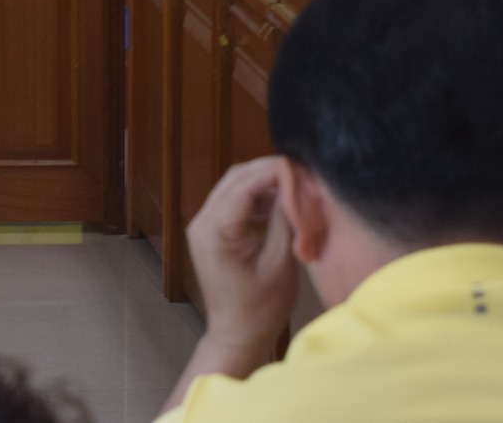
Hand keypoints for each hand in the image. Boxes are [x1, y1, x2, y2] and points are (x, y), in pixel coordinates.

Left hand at [183, 156, 299, 367]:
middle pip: (235, 179)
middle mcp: (201, 223)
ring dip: (261, 182)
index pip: (245, 185)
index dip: (274, 171)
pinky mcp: (208, 231)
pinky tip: (277, 204)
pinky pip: (230, 201)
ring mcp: (201, 226)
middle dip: (268, 171)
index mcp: (216, 232)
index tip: (302, 167)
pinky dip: (253, 197)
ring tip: (293, 186)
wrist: (237, 334)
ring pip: (232, 186)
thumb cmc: (261, 308)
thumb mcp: (280, 262)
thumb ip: (284, 219)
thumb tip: (294, 184)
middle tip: (300, 172)